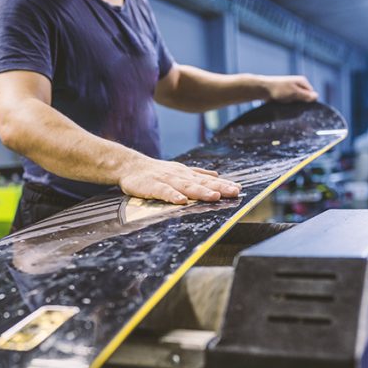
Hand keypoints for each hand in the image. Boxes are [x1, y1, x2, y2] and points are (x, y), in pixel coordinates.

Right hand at [117, 156, 240, 204]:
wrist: (130, 166)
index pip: (208, 179)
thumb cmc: (156, 171)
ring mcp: (166, 180)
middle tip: (234, 192)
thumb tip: (216, 174)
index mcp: (186, 174)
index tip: (238, 188)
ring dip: (201, 191)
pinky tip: (182, 201)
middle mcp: (179, 176)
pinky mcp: (152, 186)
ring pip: (186, 186)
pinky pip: (164, 191)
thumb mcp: (178, 170)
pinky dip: (173, 196)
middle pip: (201, 182)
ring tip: (214, 196)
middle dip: (219, 187)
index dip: (223, 184)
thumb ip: (196, 173)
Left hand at [262, 75, 317, 102]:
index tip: (301, 106)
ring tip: (287, 105)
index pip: (312, 95)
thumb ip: (305, 95)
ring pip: (297, 100)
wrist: (262, 89)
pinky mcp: (285, 94)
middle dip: (301, 103)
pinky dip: (288, 104)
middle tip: (293, 106)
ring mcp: (292, 89)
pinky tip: (283, 105)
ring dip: (293, 104)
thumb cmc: (278, 89)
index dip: (308, 102)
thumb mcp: (294, 93)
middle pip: (305, 98)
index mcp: (303, 82)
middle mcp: (298, 84)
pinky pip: (290, 101)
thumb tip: (317, 97)